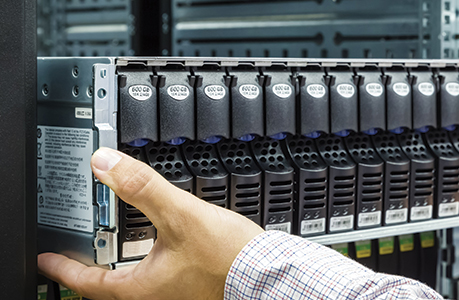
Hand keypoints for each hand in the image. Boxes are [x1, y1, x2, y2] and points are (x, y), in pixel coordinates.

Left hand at [38, 148, 264, 298]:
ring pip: (131, 281)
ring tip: (109, 242)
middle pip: (107, 286)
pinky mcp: (190, 284)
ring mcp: (173, 291)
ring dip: (115, 264)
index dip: (63, 268)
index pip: (88, 283)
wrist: (265, 272)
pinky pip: (153, 275)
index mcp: (142, 287)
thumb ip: (142, 187)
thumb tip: (106, 164)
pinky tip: (154, 241)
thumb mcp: (180, 215)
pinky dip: (141, 260)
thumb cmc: (227, 257)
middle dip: (88, 268)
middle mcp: (155, 294)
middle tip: (74, 249)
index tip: (46, 260)